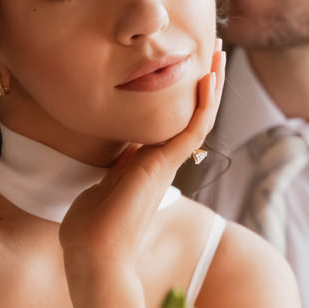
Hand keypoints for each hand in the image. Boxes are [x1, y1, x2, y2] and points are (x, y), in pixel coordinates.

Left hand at [60, 44, 224, 281]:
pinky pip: (192, 130)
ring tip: (220, 55)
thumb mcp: (99, 188)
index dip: (179, 98)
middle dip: (203, 84)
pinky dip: (204, 104)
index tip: (182, 72)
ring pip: (199, 118)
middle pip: (191, 116)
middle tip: (214, 52)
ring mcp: (165, 164)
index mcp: (145, 166)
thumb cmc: (88, 231)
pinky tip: (210, 78)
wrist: (93, 255)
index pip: (169, 124)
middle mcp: (161, 163)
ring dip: (211, 86)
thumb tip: (115, 160)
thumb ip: (112, 171)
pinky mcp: (164, 166)